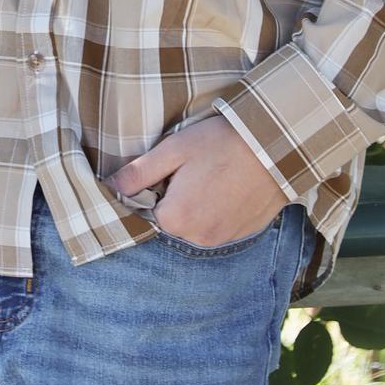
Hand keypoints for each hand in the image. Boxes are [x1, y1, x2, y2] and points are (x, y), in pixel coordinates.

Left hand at [107, 116, 290, 246]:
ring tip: (213, 174)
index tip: (170, 168)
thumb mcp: (173, 149)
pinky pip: (217, 227)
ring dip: (197, 205)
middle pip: (172, 219)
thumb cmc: (220, 143)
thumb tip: (110, 187)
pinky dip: (217, 210)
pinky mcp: (242, 235)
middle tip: (193, 168)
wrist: (274, 147)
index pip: (148, 209)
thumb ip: (139, 172)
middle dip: (175, 197)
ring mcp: (222, 240)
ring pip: (194, 224)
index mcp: (175, 218)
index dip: (155, 186)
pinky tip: (227, 186)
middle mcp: (197, 238)